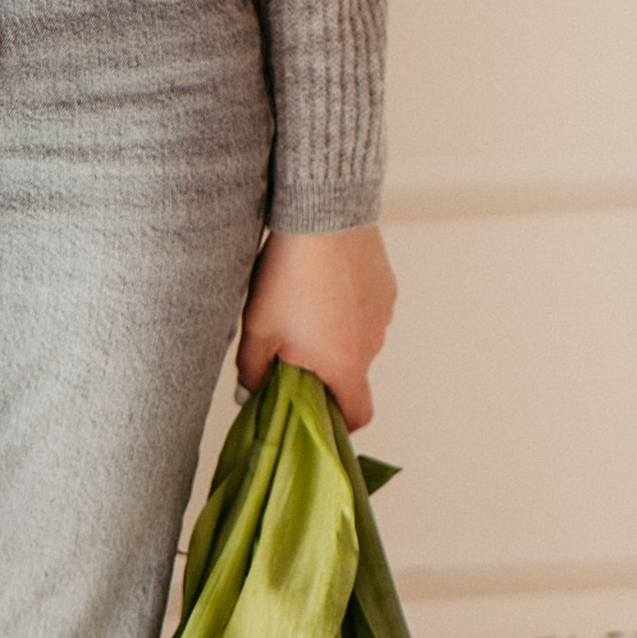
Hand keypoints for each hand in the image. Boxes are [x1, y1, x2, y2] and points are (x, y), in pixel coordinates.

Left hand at [236, 226, 397, 429]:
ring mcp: (383, 312)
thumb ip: (253, 371)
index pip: (359, 414)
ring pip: (359, 338)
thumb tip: (250, 395)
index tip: (316, 411)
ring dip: (337, 334)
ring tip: (304, 304)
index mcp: (345, 363)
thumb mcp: (259, 328)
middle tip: (291, 345)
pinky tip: (322, 283)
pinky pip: (367, 309)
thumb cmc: (289, 275)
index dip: (340, 422)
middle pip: (353, 373)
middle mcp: (373, 342)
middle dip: (325, 368)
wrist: (322, 215)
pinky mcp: (386, 285)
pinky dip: (348, 306)